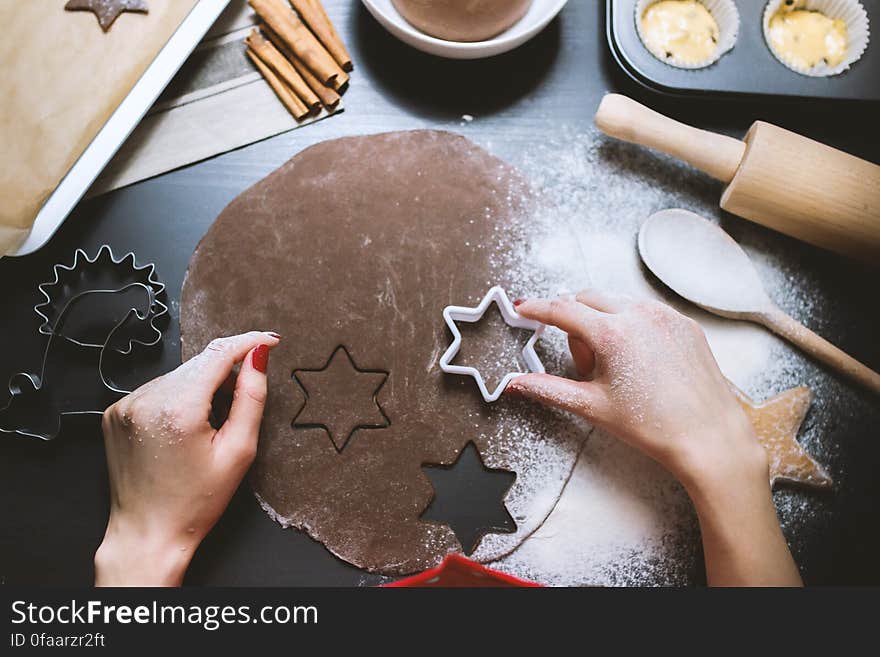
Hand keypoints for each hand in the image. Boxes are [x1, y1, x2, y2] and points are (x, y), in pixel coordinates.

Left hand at [94, 331, 279, 585]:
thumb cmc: (195, 502)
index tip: (269, 341)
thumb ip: (251, 398)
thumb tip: (258, 358)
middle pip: (198, 364)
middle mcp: (146, 400)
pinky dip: (177, 397)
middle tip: (241, 400)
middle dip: (226, 371)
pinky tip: (185, 427)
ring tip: (210, 423)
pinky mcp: (115, 413)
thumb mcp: (238, 452)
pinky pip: (157, 389)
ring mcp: (126, 405)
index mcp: (178, 409)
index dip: (248, 343)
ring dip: (200, 385)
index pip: (219, 354)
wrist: (148, 534)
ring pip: (178, 375)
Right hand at [508, 291, 764, 491]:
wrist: (708, 438)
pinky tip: (640, 361)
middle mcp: (639, 315)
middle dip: (574, 322)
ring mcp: (665, 316)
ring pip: (617, 302)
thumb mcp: (592, 407)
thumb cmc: (656, 426)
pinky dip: (632, 326)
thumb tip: (518, 384)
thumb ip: (549, 389)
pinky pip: (646, 311)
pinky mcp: (684, 324)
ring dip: (604, 322)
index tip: (524, 308)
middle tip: (585, 364)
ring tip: (616, 366)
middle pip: (587, 299)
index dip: (537, 309)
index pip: (561, 309)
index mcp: (612, 333)